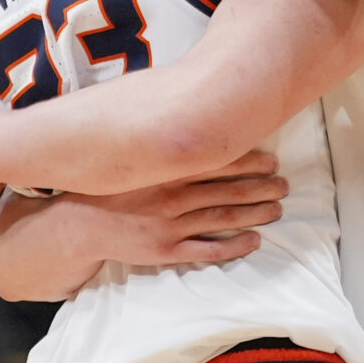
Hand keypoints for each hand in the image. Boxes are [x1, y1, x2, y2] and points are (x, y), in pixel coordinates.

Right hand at [62, 150, 287, 266]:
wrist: (78, 224)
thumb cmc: (110, 187)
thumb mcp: (132, 157)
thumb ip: (160, 141)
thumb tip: (188, 111)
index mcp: (166, 169)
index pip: (218, 161)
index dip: (250, 161)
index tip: (272, 160)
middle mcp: (172, 195)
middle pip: (229, 190)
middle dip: (262, 187)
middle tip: (285, 186)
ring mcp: (170, 225)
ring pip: (224, 218)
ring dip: (256, 213)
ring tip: (277, 209)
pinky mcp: (166, 251)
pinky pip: (208, 249)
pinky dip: (234, 245)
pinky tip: (255, 240)